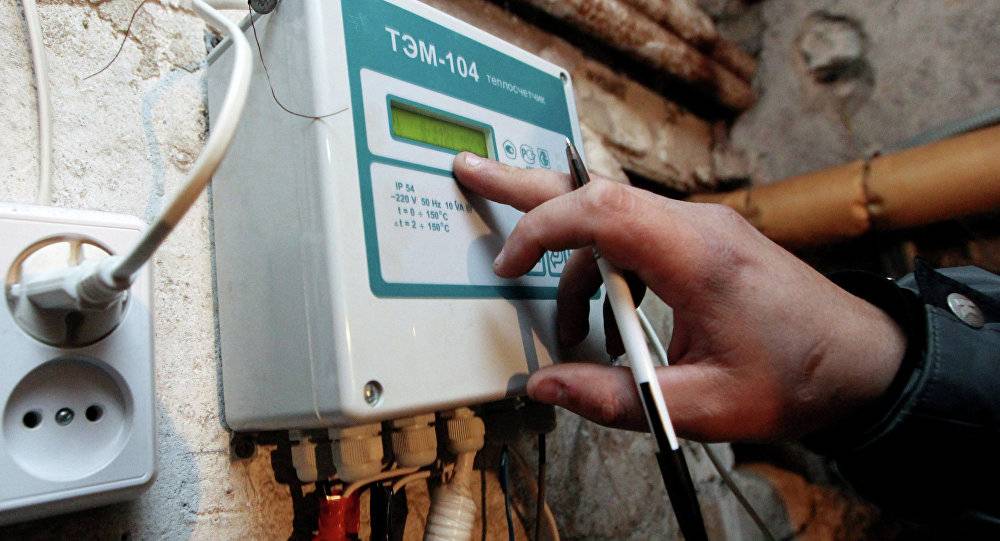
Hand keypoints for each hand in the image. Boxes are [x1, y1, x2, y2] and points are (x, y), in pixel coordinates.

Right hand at [453, 152, 905, 440]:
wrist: (863, 362)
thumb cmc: (796, 378)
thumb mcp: (702, 405)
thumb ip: (615, 399)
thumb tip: (544, 385)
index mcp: (697, 255)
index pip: (600, 210)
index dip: (541, 229)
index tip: (507, 264)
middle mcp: (697, 226)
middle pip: (595, 189)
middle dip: (526, 186)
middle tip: (471, 172)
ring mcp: (701, 229)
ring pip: (612, 221)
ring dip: (574, 268)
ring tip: (567, 334)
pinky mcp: (703, 243)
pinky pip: (637, 241)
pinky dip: (606, 275)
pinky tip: (609, 329)